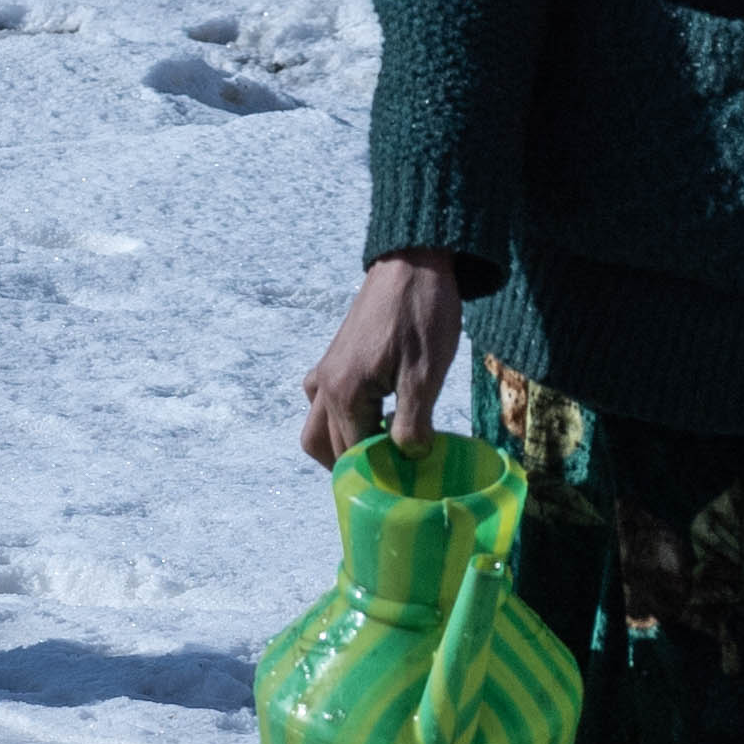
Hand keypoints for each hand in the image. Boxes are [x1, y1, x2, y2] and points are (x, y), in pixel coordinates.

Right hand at [301, 254, 473, 464]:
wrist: (414, 260)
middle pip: (324, 446)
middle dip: (355, 467)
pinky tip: (376, 414)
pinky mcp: (336, 356)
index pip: (351, 455)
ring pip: (317, 424)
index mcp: (344, 393)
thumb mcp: (426, 374)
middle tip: (393, 474)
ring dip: (341, 443)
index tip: (407, 483)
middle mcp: (325, 384)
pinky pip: (322, 399)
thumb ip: (413, 423)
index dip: (378, 475)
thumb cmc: (422, 313)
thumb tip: (410, 460)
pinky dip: (340, 417)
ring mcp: (327, 369)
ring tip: (382, 449)